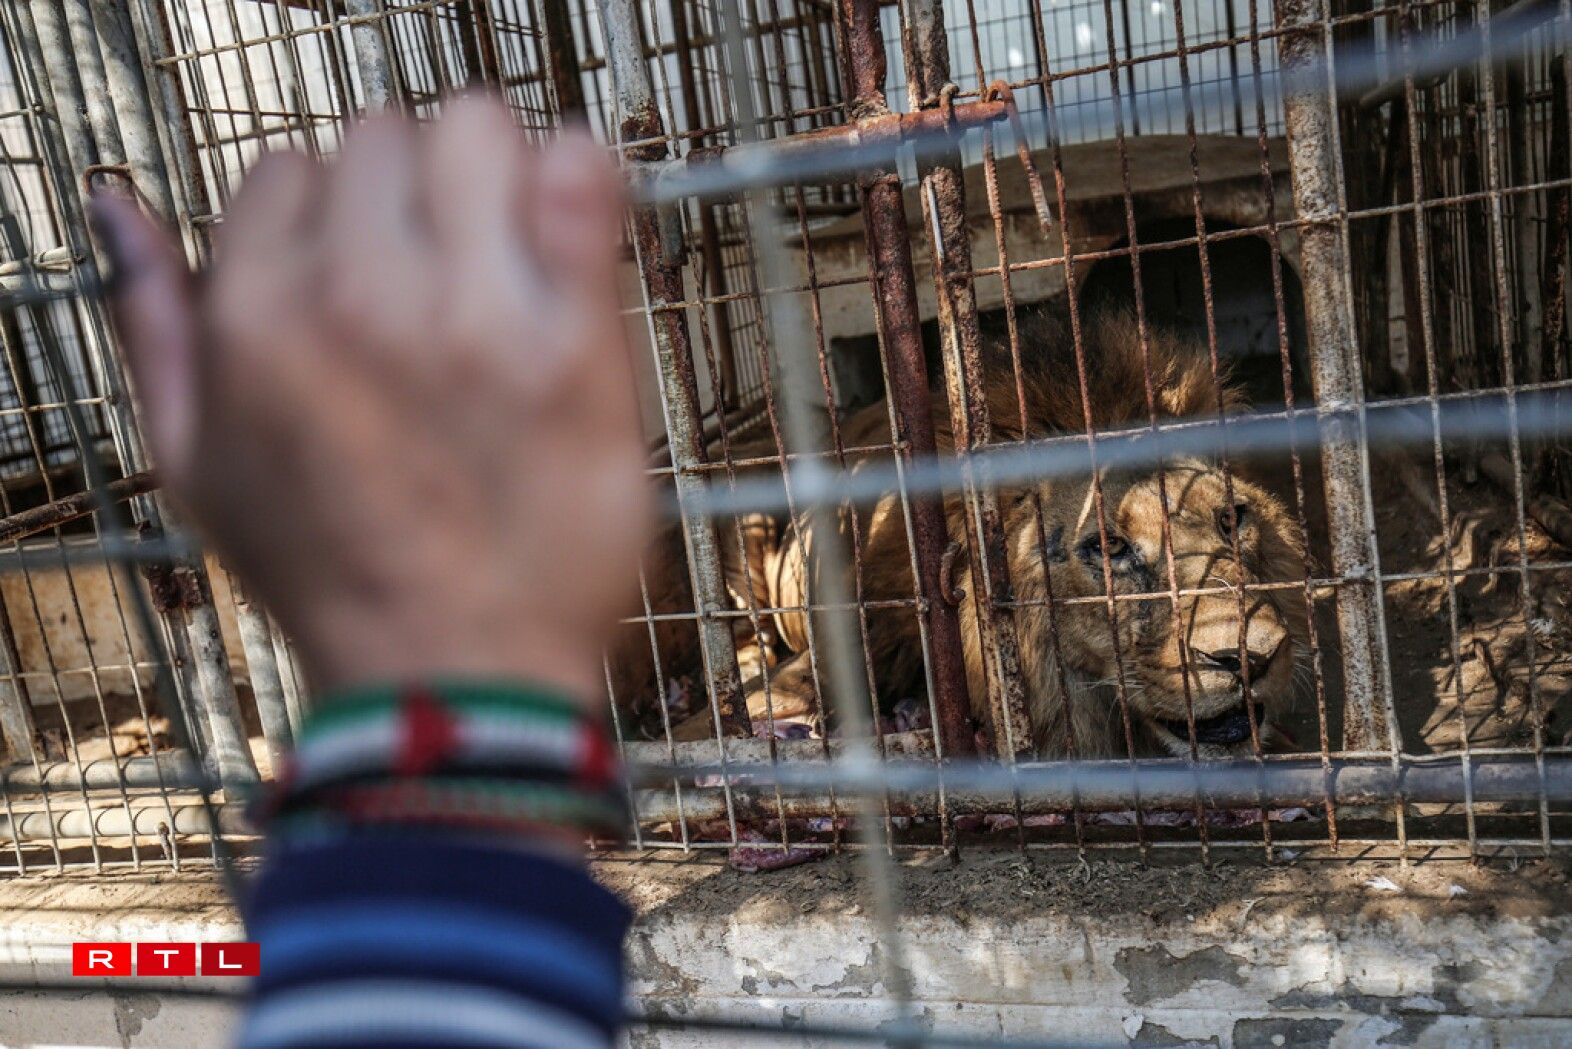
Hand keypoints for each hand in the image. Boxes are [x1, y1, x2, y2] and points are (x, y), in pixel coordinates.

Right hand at [93, 97, 649, 703]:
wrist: (455, 681)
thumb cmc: (334, 579)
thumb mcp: (196, 466)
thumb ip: (157, 324)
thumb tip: (121, 209)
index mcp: (258, 320)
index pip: (291, 168)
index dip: (334, 216)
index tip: (368, 268)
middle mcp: (360, 301)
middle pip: (389, 135)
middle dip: (415, 188)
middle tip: (445, 261)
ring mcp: (474, 319)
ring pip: (482, 133)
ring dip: (496, 172)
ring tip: (511, 248)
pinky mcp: (577, 348)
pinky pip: (581, 184)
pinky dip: (581, 177)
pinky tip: (573, 215)